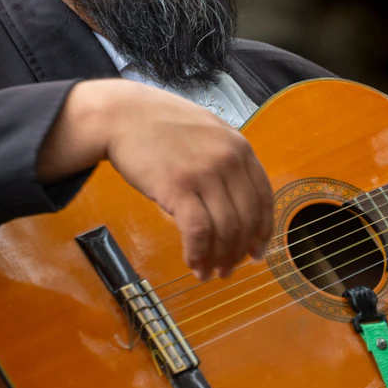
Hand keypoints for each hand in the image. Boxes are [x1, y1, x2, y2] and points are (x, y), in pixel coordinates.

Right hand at [43, 79, 272, 280]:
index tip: (256, 252)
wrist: (124, 115)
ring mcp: (205, 174)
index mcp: (240, 148)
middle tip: (228, 270)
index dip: (263, 231)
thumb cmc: (162, 126)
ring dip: (219, 259)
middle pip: (246, 220)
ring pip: (225, 230)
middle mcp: (228, 160)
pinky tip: (192, 263)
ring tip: (209, 273)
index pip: (264, 198)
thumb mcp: (208, 133)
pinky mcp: (178, 188)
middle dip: (239, 253)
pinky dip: (198, 254)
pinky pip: (198, 232)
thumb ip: (226, 161)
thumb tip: (236, 204)